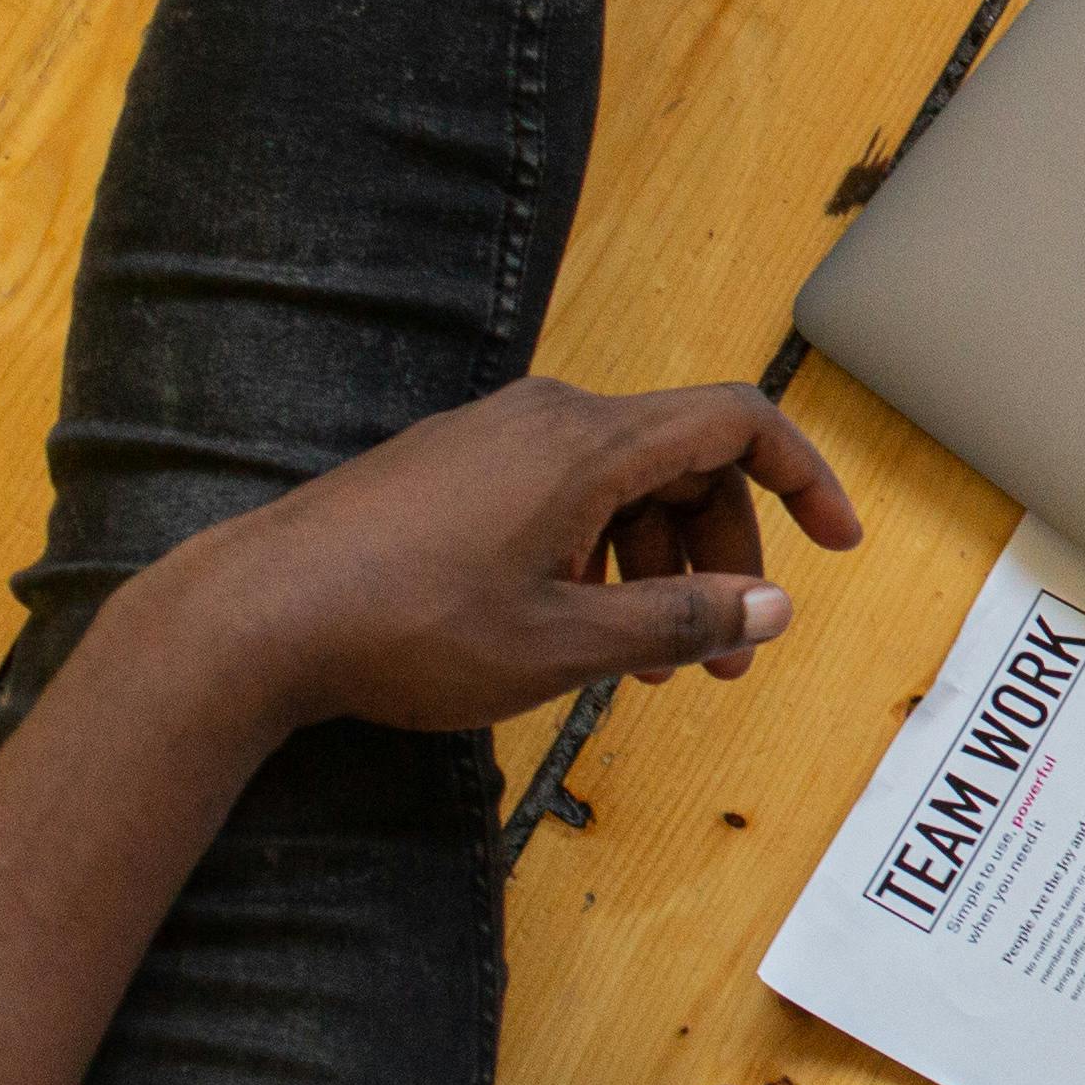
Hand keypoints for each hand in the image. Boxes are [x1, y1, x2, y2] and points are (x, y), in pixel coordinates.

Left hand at [165, 375, 856, 734]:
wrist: (247, 620)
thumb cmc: (405, 630)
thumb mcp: (562, 646)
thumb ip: (680, 622)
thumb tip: (775, 607)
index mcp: (589, 444)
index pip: (738, 424)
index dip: (804, 478)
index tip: (837, 545)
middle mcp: (547, 418)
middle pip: (682, 464)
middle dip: (721, 558)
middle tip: (723, 655)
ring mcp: (490, 437)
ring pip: (618, 485)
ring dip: (655, 567)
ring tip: (643, 666)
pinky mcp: (445, 467)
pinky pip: (558, 492)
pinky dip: (594, 552)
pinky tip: (567, 629)